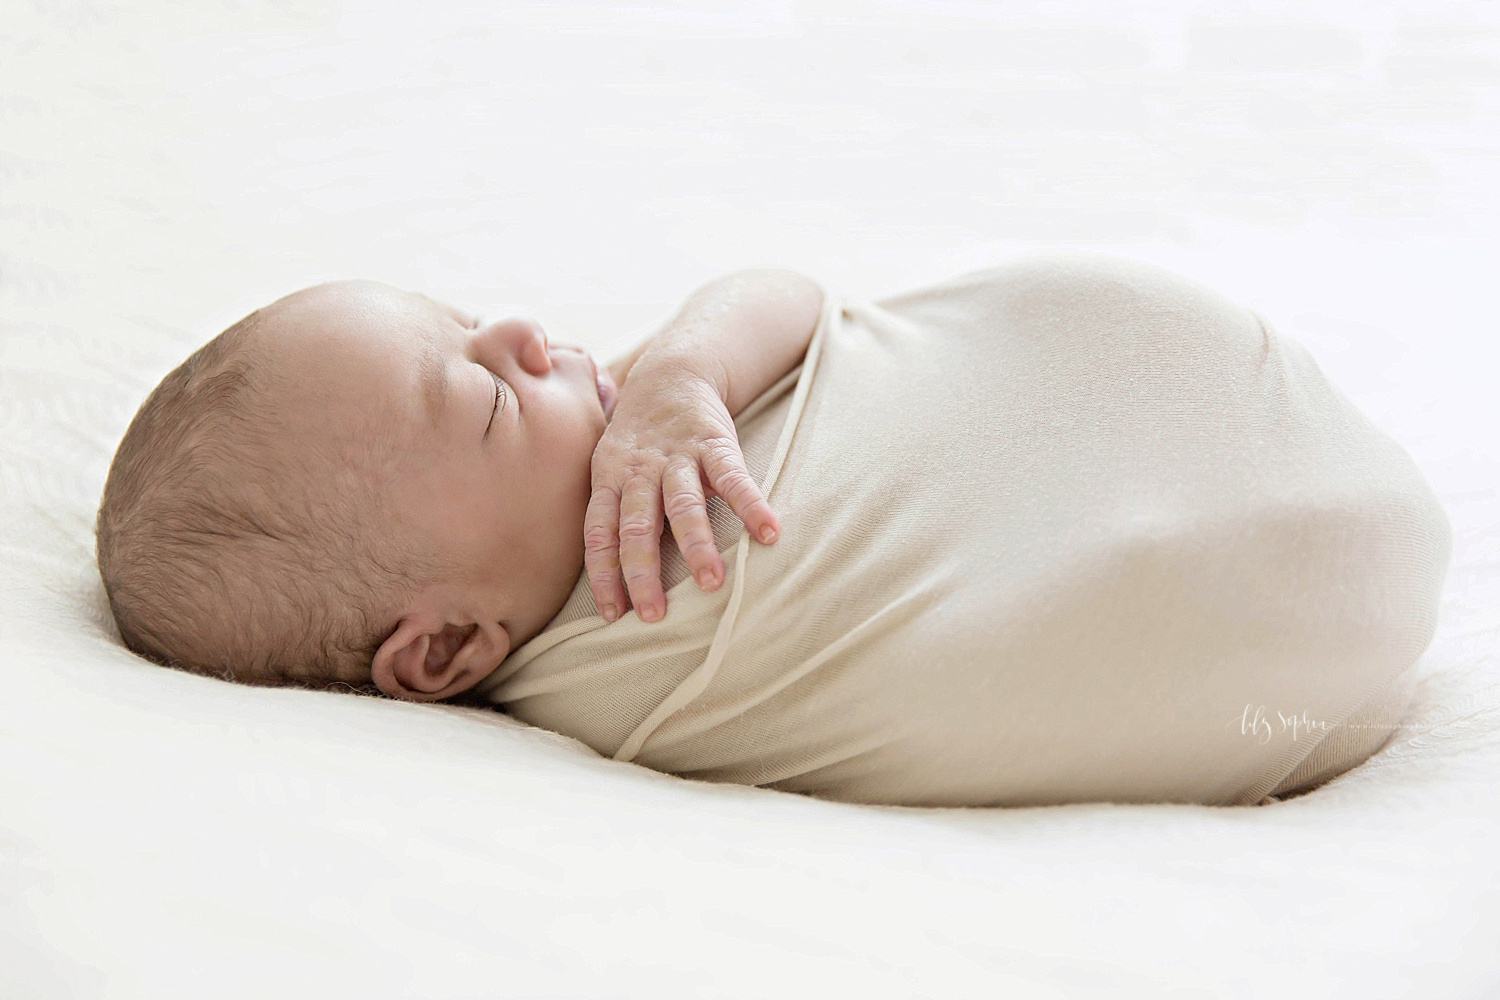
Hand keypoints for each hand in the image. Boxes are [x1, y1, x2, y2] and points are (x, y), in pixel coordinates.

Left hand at [585, 360, 779, 623]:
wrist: (669, 375)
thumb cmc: (637, 440)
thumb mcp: (609, 469)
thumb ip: (610, 515)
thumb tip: (609, 581)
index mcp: (609, 481)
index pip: (599, 534)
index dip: (604, 574)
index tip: (613, 614)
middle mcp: (640, 472)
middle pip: (636, 527)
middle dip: (643, 572)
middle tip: (654, 615)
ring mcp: (678, 458)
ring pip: (683, 506)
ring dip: (697, 545)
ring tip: (711, 583)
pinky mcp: (715, 444)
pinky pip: (734, 478)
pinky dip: (752, 506)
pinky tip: (770, 533)